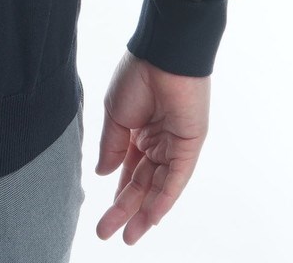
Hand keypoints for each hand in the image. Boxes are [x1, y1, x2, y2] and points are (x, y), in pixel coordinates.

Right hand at [93, 49, 209, 244]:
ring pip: (157, 186)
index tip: (103, 216)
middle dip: (124, 209)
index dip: (116, 193)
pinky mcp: (189, 146)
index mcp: (138, 130)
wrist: (162, 54)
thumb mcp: (114, 114)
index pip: (127, 170)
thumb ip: (111, 146)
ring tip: (127, 237)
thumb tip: (103, 174)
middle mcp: (157, 142)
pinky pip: (176, 179)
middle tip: (107, 233)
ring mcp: (174, 145)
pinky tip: (150, 218)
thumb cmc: (136, 76)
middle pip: (140, 183)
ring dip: (143, 212)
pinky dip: (164, 199)